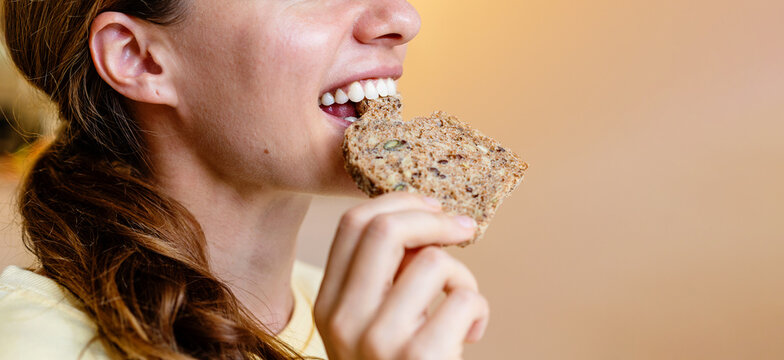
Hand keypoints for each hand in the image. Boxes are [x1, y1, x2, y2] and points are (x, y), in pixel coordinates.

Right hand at [315, 192, 488, 359]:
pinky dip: (479, 310)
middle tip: (464, 227)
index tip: (430, 204)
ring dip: (463, 278)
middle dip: (433, 217)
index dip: (397, 202)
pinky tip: (473, 334)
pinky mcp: (420, 357)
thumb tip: (423, 223)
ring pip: (434, 262)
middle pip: (385, 229)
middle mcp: (345, 319)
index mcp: (329, 307)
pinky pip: (464, 297)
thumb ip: (382, 280)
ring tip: (462, 309)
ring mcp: (379, 339)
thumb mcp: (369, 328)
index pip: (352, 227)